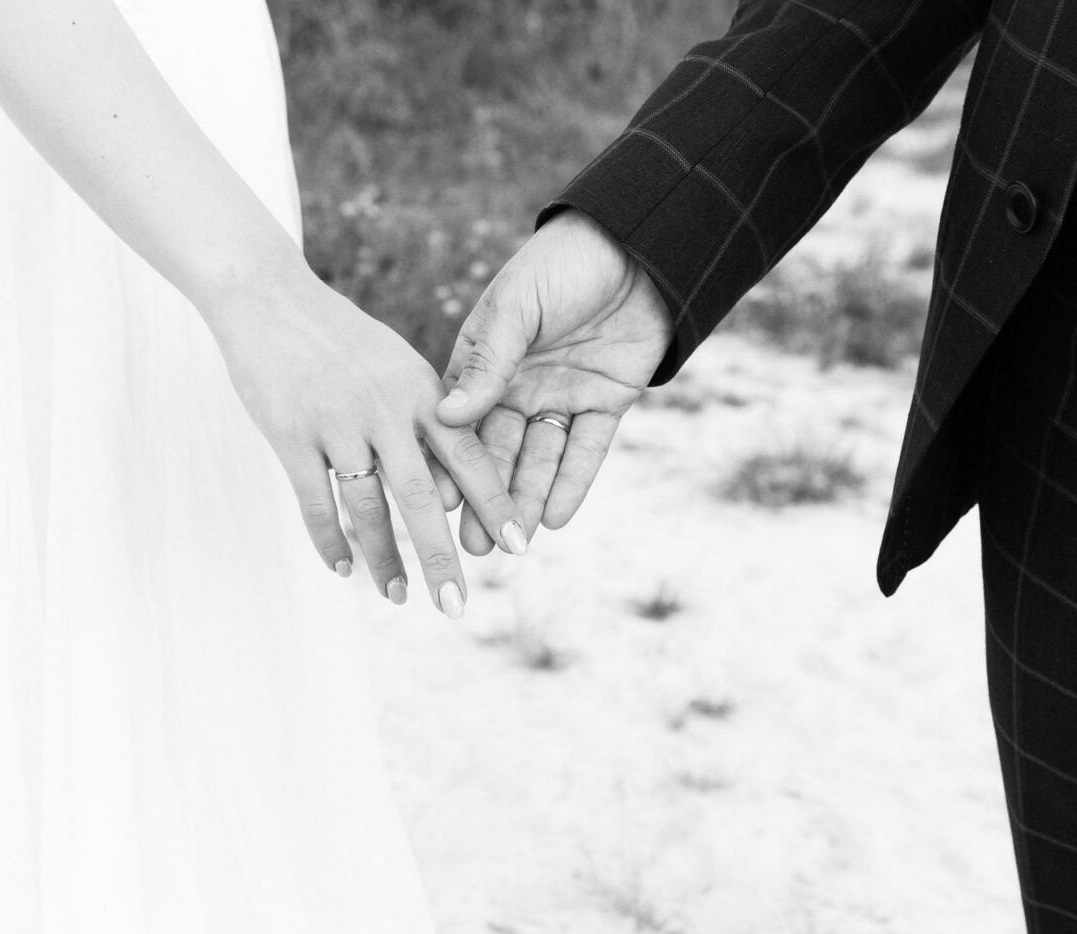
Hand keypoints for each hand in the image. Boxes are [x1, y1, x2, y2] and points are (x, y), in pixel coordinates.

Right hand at [208, 263, 527, 616]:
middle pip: (421, 497)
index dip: (495, 503)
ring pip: (367, 508)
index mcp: (419, 391)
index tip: (520, 545)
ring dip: (383, 559)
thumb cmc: (336, 335)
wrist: (267, 296)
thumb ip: (422, 415)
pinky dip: (329, 540)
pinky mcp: (291, 435)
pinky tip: (343, 568)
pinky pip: (315, 501)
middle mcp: (384, 410)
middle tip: (457, 606)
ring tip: (398, 596)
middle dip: (441, 556)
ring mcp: (336, 423)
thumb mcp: (394, 363)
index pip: (467, 456)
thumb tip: (450, 472)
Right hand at [436, 210, 674, 553]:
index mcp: (487, 361)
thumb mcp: (517, 307)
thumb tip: (445, 416)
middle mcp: (520, 385)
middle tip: (473, 547)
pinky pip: (588, 449)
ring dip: (526, 499)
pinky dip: (573, 482)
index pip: (463, 422)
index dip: (451, 463)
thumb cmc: (564, 263)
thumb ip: (487, 362)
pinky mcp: (607, 401)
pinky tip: (556, 518)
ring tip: (513, 544)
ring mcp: (563, 395)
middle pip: (500, 451)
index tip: (436, 503)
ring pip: (541, 458)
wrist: (639, 242)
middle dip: (486, 499)